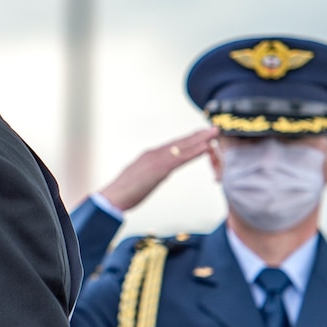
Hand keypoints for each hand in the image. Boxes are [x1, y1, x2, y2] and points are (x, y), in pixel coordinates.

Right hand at [97, 129, 217, 211]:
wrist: (113, 197)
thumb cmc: (123, 192)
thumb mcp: (139, 179)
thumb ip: (150, 173)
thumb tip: (156, 173)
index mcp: (149, 156)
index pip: (173, 146)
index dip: (188, 140)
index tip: (200, 134)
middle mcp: (154, 154)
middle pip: (180, 142)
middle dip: (197, 135)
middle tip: (213, 128)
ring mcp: (157, 159)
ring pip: (183, 147)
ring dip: (201, 139)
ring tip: (214, 133)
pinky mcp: (159, 168)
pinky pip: (181, 158)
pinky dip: (195, 151)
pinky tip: (206, 147)